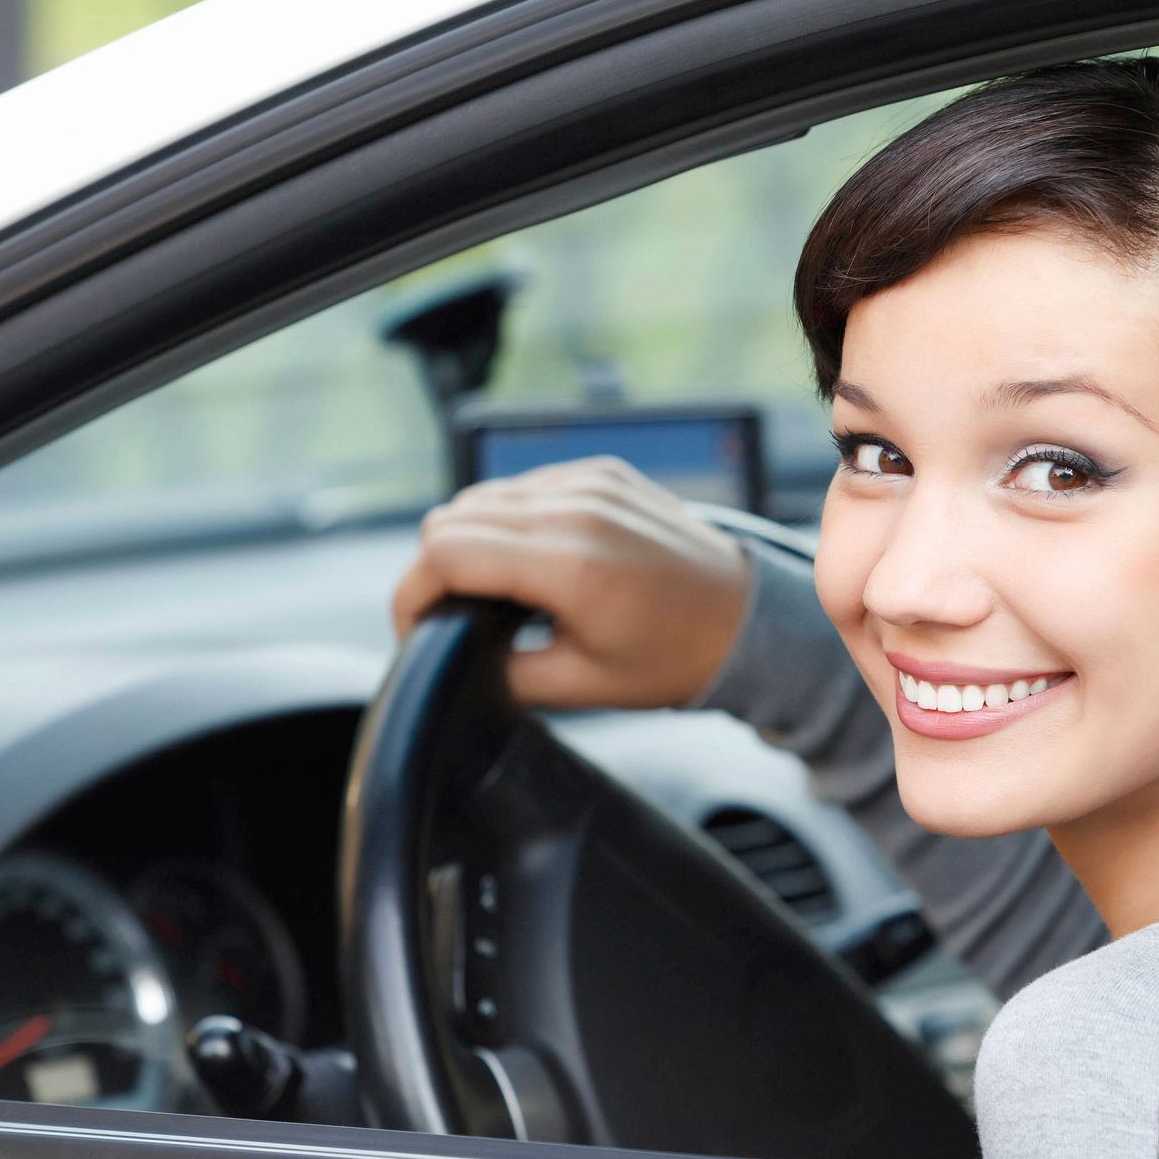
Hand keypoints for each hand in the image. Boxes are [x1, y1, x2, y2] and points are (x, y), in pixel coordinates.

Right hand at [392, 456, 750, 708]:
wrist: (747, 618)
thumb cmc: (675, 657)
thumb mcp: (581, 686)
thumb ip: (503, 672)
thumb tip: (452, 658)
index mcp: (569, 565)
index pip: (444, 552)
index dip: (411, 595)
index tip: (415, 630)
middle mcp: (576, 509)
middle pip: (452, 518)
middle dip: (434, 571)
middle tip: (452, 617)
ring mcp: (590, 482)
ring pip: (482, 497)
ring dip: (469, 542)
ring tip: (492, 592)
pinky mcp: (601, 471)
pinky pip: (524, 486)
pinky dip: (509, 520)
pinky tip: (531, 561)